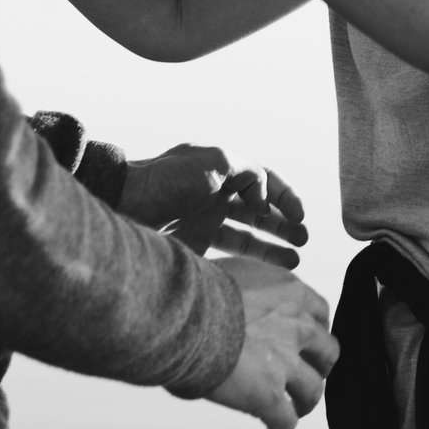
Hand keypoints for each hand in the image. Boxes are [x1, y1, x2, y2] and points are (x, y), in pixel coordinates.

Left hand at [124, 142, 308, 269]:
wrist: (125, 204)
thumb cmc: (167, 179)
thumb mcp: (214, 161)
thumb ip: (247, 171)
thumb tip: (263, 197)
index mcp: (223, 169)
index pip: (264, 180)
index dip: (285, 196)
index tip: (297, 215)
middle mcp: (218, 193)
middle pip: (260, 208)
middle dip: (284, 222)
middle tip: (303, 237)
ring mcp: (208, 218)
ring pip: (249, 232)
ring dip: (274, 243)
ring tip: (296, 257)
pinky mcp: (197, 242)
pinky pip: (231, 251)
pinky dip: (251, 257)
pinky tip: (265, 267)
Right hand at [203, 256, 337, 428]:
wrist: (184, 315)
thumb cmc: (197, 289)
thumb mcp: (235, 271)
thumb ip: (251, 284)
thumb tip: (239, 293)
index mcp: (290, 292)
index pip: (319, 312)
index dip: (314, 330)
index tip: (306, 340)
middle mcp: (296, 326)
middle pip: (326, 351)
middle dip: (319, 365)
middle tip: (307, 374)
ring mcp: (286, 363)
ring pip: (313, 390)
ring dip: (305, 401)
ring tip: (296, 409)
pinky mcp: (269, 395)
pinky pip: (285, 420)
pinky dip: (282, 428)